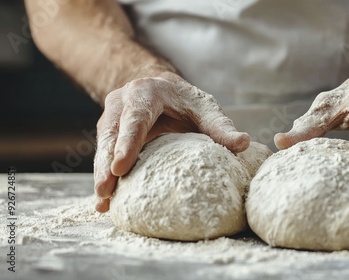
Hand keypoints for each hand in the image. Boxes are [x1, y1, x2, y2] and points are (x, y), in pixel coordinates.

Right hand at [94, 72, 249, 211]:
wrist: (164, 90)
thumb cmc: (186, 101)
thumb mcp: (205, 108)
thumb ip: (221, 127)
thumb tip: (244, 144)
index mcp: (146, 92)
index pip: (135, 117)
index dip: (128, 142)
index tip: (120, 167)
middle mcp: (123, 102)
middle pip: (112, 134)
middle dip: (106, 163)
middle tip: (106, 189)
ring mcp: (112, 118)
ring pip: (103, 147)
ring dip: (101, 175)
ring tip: (102, 202)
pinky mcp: (110, 134)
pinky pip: (104, 156)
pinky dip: (104, 178)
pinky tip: (103, 203)